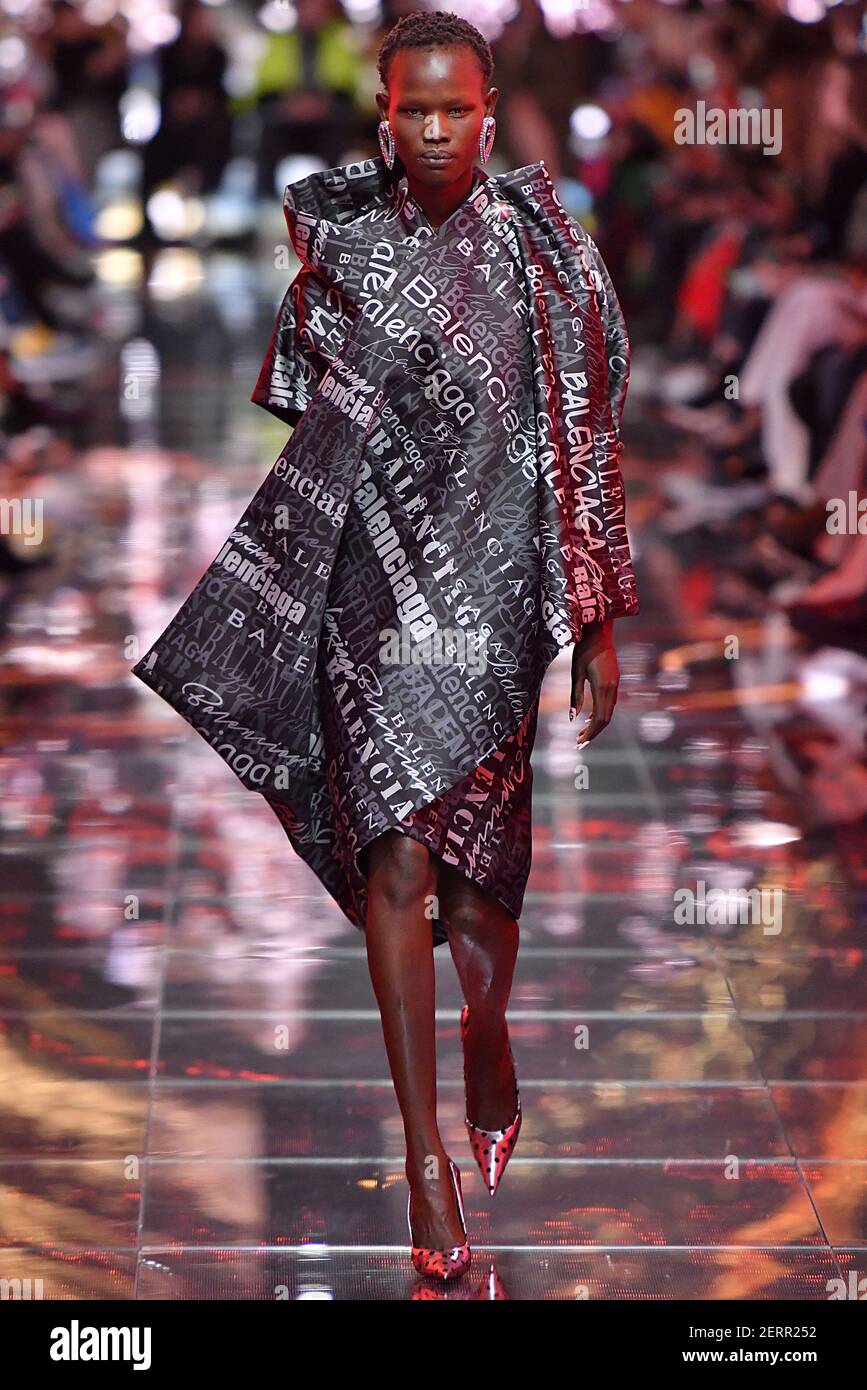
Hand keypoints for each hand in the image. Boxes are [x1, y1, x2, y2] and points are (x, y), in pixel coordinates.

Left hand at [570, 618, 618, 748]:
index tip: (579, 743)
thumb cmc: (583, 649)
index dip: (590, 733)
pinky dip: (601, 713)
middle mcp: (613, 687)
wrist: (598, 631)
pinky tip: (589, 717)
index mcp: (603, 687)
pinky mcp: (614, 679)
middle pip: (606, 718)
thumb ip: (575, 696)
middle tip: (579, 743)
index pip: (599, 719)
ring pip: (609, 711)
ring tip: (582, 733)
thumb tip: (572, 718)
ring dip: (597, 724)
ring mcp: (616, 683)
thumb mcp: (575, 672)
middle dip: (593, 733)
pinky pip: (610, 702)